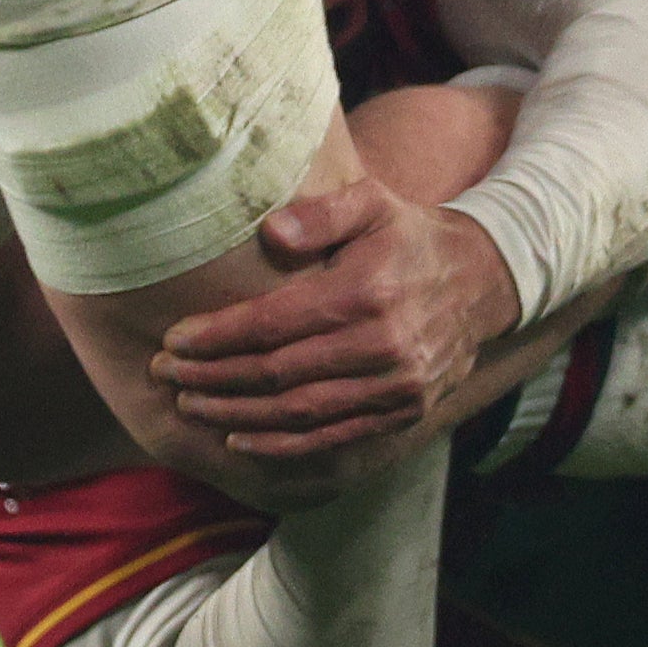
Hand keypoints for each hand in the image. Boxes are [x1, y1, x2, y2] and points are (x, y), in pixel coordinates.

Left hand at [147, 179, 522, 460]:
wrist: (482, 281)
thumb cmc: (409, 236)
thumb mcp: (372, 202)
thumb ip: (321, 213)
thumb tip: (269, 232)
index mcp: (368, 291)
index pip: (276, 323)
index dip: (219, 336)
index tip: (173, 340)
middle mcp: (384, 346)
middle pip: (279, 374)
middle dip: (214, 378)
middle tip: (165, 374)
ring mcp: (396, 386)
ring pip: (299, 413)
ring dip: (236, 414)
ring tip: (189, 405)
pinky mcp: (402, 413)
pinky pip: (331, 438)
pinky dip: (280, 445)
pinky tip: (239, 437)